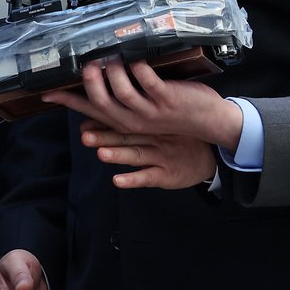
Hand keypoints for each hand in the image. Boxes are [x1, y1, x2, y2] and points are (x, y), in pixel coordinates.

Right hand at [41, 56, 243, 152]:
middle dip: (92, 82)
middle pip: (102, 102)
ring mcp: (151, 110)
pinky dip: (141, 68)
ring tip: (112, 56)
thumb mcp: (143, 114)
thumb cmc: (174, 114)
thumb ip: (122, 100)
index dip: (68, 101)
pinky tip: (136, 56)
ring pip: (124, 92)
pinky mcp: (168, 98)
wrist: (209, 123)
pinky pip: (150, 81)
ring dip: (115, 72)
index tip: (47, 92)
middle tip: (88, 63)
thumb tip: (101, 78)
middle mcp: (133, 119)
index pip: (90, 111)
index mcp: (123, 121)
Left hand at [81, 124, 218, 188]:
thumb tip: (93, 108)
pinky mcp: (167, 174)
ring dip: (117, 154)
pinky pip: (148, 176)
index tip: (80, 115)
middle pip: (124, 134)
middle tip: (85, 135)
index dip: (97, 115)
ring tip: (101, 153)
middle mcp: (151, 136)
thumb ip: (129, 116)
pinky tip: (118, 181)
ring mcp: (159, 155)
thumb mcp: (157, 122)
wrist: (209, 154)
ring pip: (135, 154)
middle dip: (104, 135)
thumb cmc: (177, 137)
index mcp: (147, 121)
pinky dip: (133, 179)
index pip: (118, 116)